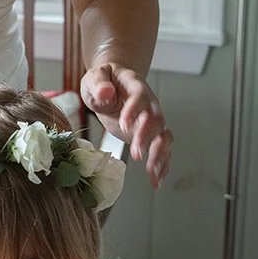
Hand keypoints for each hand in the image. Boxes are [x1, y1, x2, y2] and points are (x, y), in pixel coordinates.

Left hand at [80, 63, 171, 186]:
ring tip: (152, 173)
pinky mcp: (150, 135)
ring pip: (163, 137)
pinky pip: (162, 150)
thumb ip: (98, 84)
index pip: (139, 96)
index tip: (124, 124)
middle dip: (147, 138)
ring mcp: (151, 120)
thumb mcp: (94, 78)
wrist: (111, 86)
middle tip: (137, 154)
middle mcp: (148, 103)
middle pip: (155, 120)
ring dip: (160, 155)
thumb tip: (105, 92)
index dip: (134, 110)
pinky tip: (157, 181)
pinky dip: (162, 165)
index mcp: (134, 86)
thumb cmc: (103, 81)